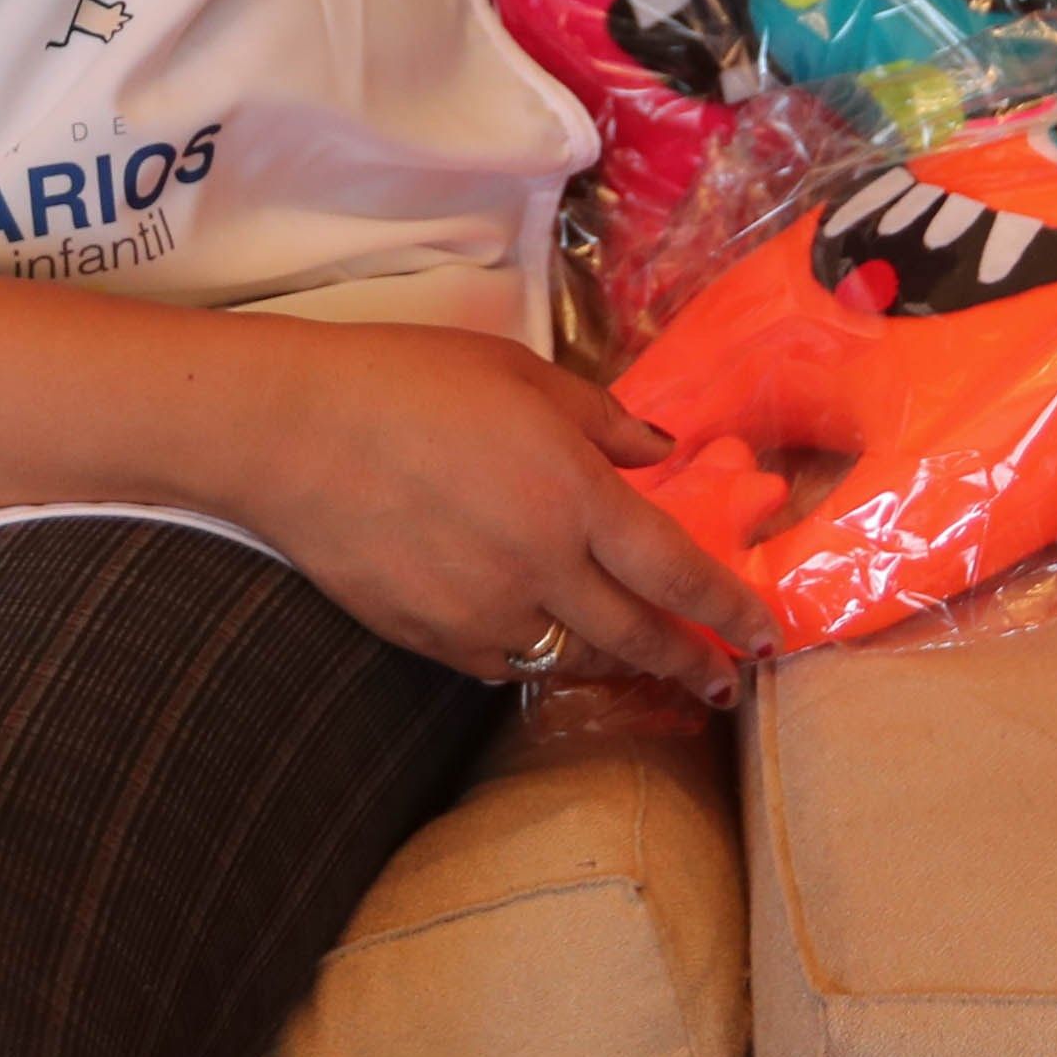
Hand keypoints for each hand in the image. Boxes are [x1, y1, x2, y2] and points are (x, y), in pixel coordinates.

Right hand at [228, 324, 779, 701]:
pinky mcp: (431, 637)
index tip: (766, 634)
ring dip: (617, 662)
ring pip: (573, 658)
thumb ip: (601, 420)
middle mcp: (540, 566)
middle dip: (692, 664)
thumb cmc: (409, 381)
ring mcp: (484, 612)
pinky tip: (540, 638)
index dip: (730, 608)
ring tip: (641, 661)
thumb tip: (659, 449)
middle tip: (724, 682)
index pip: (677, 570)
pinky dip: (534, 654)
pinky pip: (504, 663)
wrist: (290, 430)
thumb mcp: (521, 374)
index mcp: (573, 494)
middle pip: (638, 636)